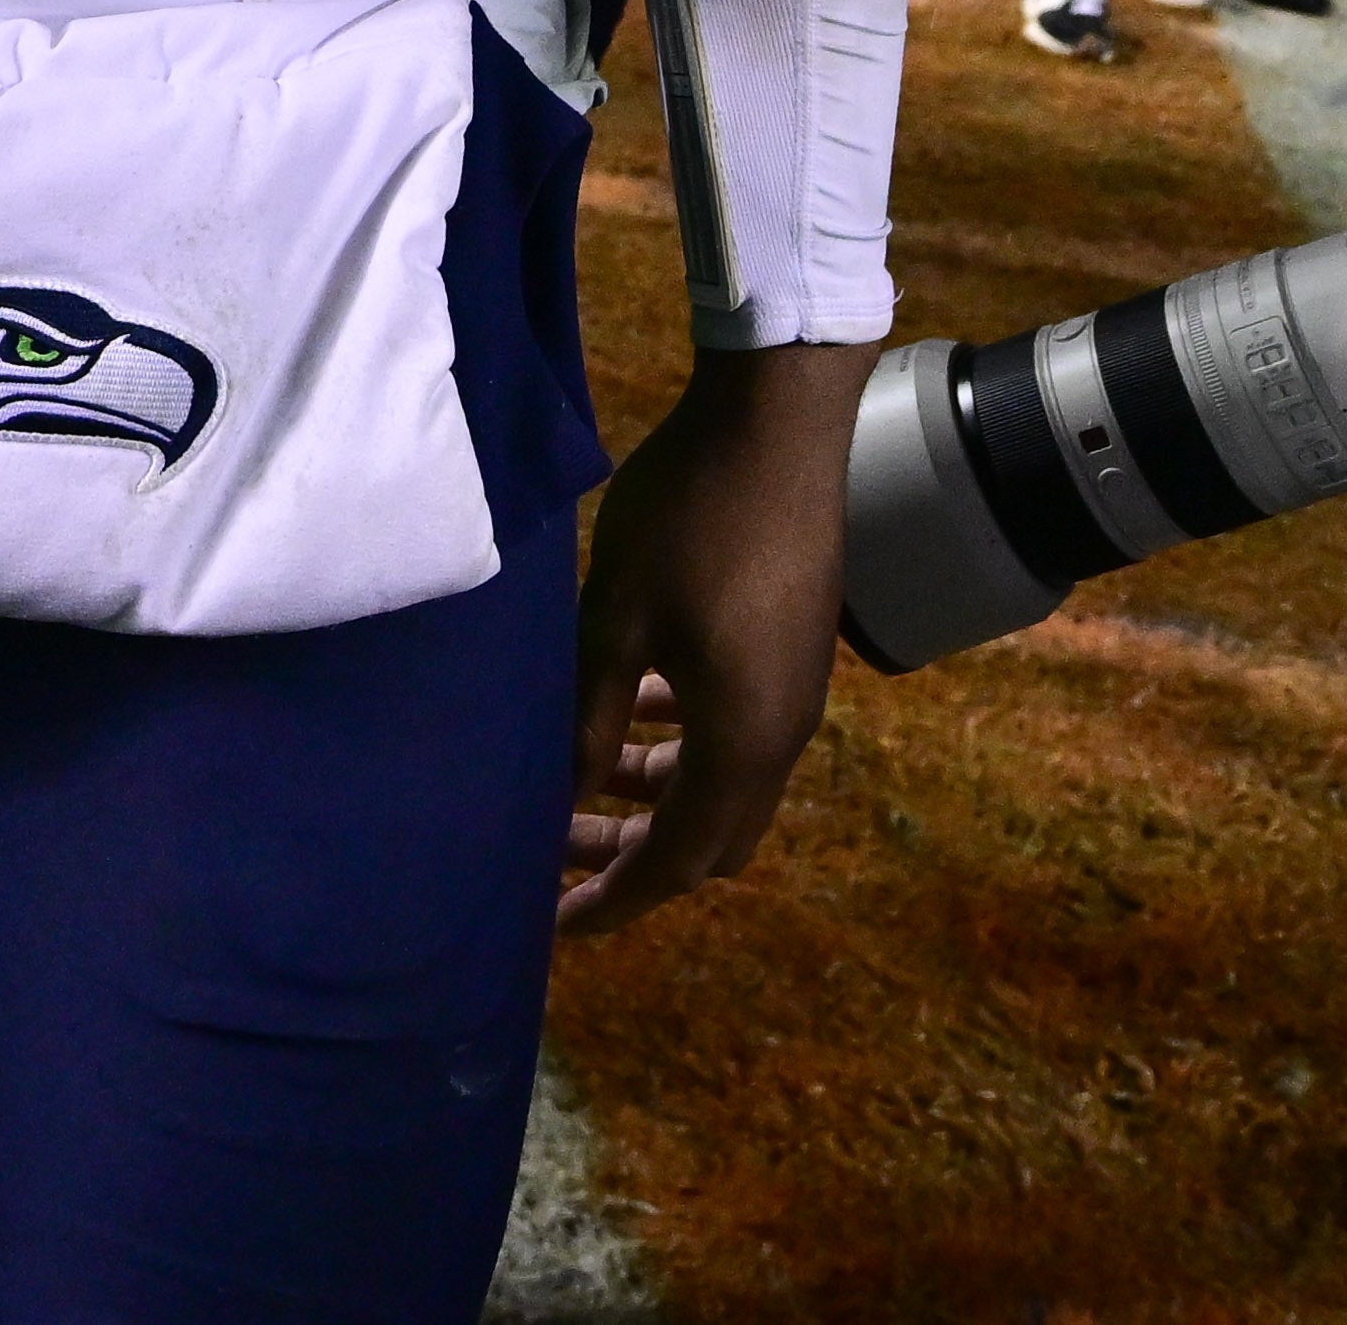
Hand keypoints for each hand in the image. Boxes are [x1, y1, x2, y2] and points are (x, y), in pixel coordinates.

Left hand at [564, 339, 860, 931]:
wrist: (778, 419)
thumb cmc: (689, 518)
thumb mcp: (616, 622)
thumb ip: (588, 720)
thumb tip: (560, 801)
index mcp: (742, 742)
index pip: (675, 863)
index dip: (613, 900)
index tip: (552, 926)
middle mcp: (782, 734)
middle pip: (709, 838)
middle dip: (632, 856)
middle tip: (553, 852)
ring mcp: (794, 690)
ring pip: (723, 781)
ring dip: (654, 793)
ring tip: (575, 776)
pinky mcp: (792, 646)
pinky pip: (736, 729)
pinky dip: (682, 742)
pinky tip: (630, 702)